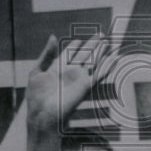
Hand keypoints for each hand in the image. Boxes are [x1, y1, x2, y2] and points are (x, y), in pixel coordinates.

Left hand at [25, 33, 104, 150]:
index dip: (74, 46)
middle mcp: (70, 72)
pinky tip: (114, 59)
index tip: (78, 40)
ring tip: (108, 42)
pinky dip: (107, 67)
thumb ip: (47, 54)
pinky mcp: (86, 86)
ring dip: (101, 52)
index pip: (68, 54)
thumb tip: (53, 36)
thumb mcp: (37, 71)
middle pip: (84, 55)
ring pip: (93, 61)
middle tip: (101, 35)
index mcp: (57, 68)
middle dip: (92, 45)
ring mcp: (79, 79)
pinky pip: (99, 75)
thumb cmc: (36, 96)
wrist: (43, 115)